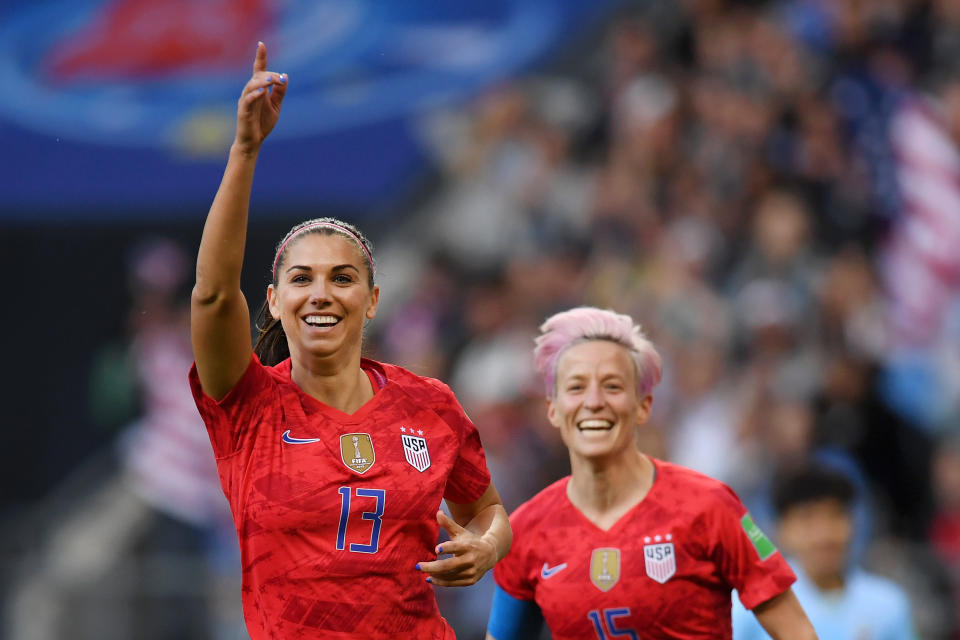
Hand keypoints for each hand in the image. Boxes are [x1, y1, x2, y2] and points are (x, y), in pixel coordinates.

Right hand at [234, 41, 287, 155]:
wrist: (253, 141)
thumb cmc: (263, 123)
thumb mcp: (276, 106)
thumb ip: (280, 92)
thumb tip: (285, 76)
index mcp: (258, 89)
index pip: (259, 70)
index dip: (260, 57)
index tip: (261, 44)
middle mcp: (250, 92)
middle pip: (257, 77)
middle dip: (269, 75)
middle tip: (280, 79)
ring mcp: (246, 101)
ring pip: (251, 86)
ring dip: (262, 82)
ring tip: (272, 80)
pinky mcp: (243, 111)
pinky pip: (248, 100)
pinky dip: (254, 95)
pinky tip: (262, 92)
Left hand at [417, 510, 497, 586]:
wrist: (489, 554)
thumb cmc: (470, 540)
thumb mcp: (460, 531)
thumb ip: (448, 523)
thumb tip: (437, 512)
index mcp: (467, 546)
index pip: (456, 547)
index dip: (447, 548)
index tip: (436, 549)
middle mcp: (470, 560)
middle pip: (448, 566)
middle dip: (432, 567)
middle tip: (418, 566)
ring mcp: (470, 572)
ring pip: (449, 576)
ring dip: (434, 575)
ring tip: (423, 571)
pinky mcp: (470, 581)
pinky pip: (452, 583)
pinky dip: (440, 582)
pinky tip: (430, 579)